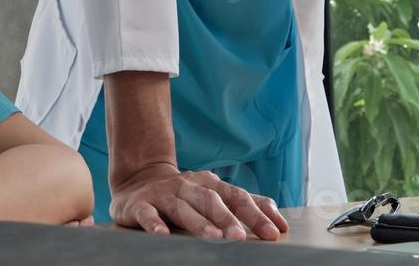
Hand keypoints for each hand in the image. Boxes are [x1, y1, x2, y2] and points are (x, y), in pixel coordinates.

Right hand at [109, 162, 287, 239]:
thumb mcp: (214, 194)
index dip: (256, 213)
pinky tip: (163, 235)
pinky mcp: (140, 204)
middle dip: (227, 218)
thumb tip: (280, 222)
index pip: (237, 196)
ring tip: (214, 238)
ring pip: (183, 207)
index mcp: (210, 184)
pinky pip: (148, 214)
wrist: (138, 180)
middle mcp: (189, 185)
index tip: (274, 232)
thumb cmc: (185, 194)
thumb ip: (245, 205)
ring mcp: (164, 193)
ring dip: (199, 223)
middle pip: (211, 200)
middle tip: (241, 237)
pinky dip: (155, 224)